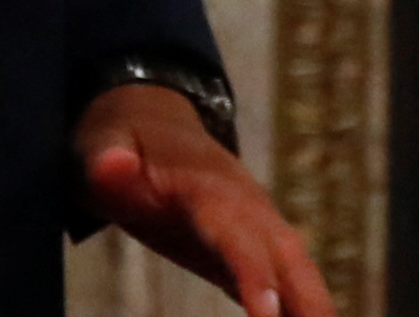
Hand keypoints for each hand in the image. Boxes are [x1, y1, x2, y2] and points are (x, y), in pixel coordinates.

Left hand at [79, 79, 329, 316]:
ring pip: (295, 267)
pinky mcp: (252, 243)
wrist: (153, 122)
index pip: (234, 235)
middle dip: (308, 299)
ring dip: (315, 305)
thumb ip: (106, 158)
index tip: (268, 314)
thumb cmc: (124, 140)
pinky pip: (284, 277)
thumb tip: (110, 167)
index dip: (254, 274)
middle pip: (285, 255)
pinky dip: (302, 305)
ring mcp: (256, 222)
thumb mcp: (103, 144)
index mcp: (207, 186)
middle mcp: (246, 204)